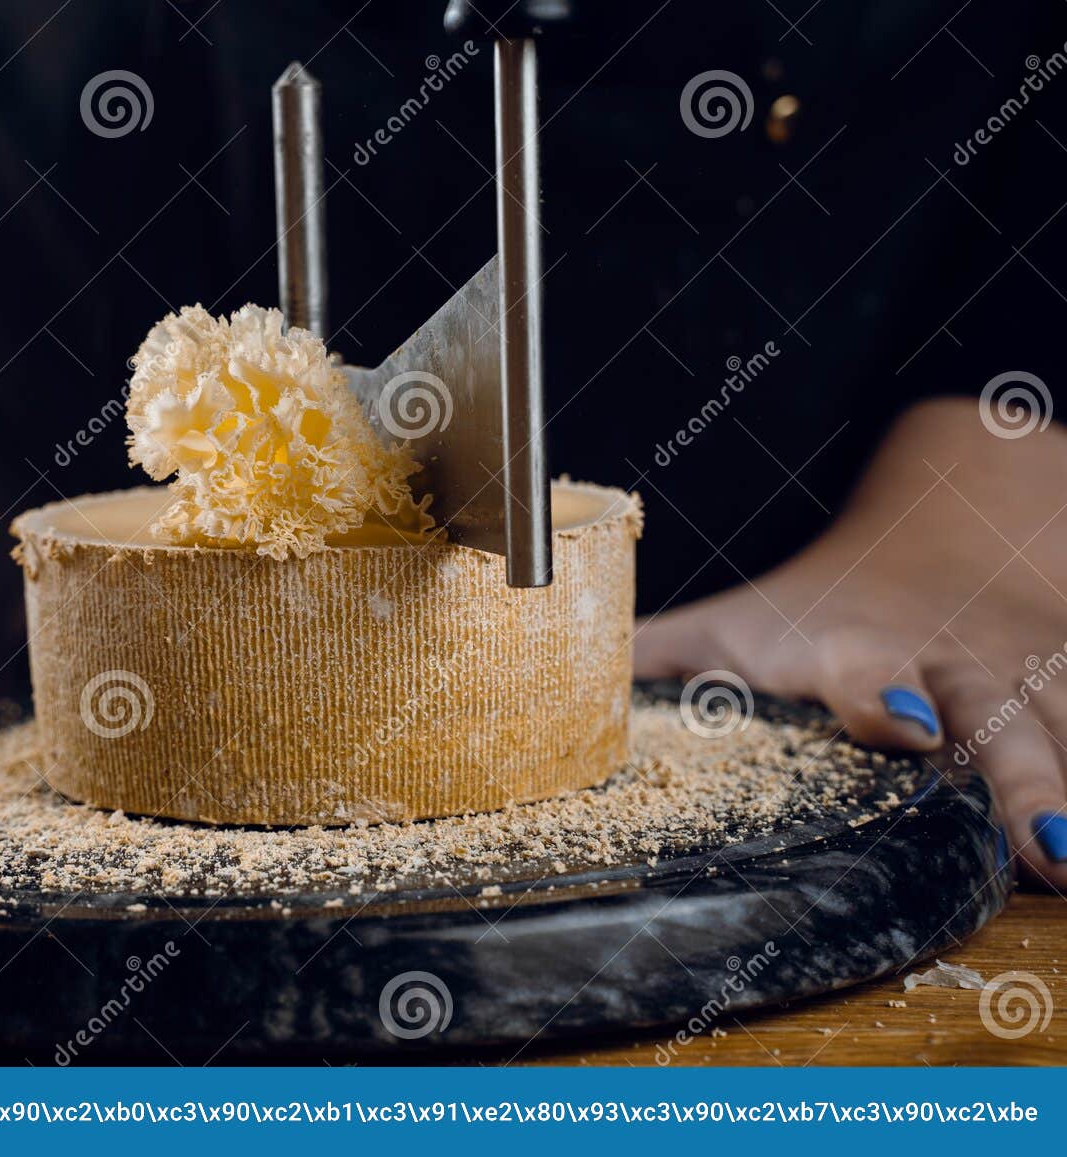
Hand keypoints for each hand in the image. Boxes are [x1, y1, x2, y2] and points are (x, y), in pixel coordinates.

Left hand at [635, 396, 1066, 889]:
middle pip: (990, 717)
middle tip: (1043, 842)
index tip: (903, 719)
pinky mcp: (1063, 694)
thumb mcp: (733, 623)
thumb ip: (650, 657)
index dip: (879, 691)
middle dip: (1021, 773)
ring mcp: (1016, 680)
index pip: (863, 666)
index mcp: (850, 645)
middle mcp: (943, 663)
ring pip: (1061, 732)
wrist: (942, 533)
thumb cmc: (815, 605)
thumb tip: (545, 686)